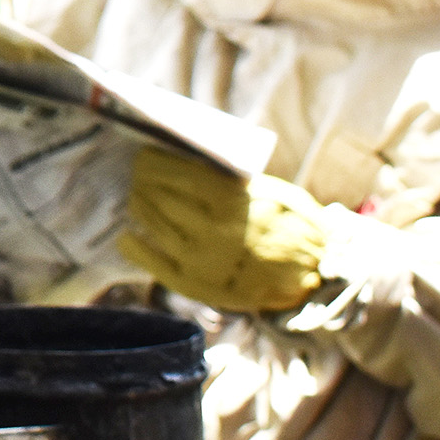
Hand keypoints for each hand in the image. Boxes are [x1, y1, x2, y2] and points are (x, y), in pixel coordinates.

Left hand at [121, 149, 327, 313]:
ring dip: (141, 207)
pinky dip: (136, 249)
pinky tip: (126, 235)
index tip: (144, 154)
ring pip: (156, 226)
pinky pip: (156, 265)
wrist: (313, 274)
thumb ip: (228, 180)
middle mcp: (213, 231)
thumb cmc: (289, 223)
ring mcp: (203, 260)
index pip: (180, 174)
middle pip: (162, 198)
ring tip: (137, 195)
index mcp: (233, 201)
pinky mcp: (198, 285)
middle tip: (138, 173)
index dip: (156, 163)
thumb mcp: (269, 190)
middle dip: (145, 182)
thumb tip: (184, 159)